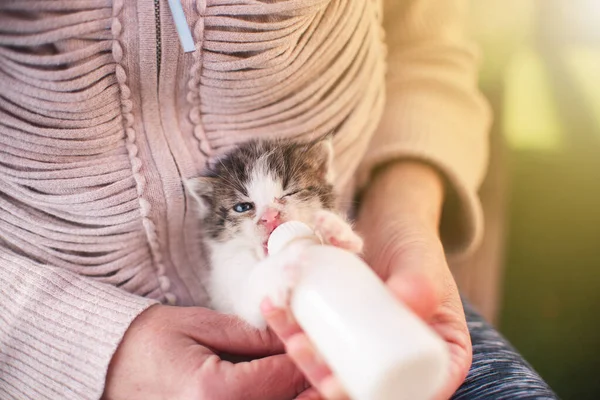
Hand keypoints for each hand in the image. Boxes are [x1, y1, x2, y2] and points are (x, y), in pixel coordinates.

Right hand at [103, 304, 307, 399]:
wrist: (104, 369)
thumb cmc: (146, 342)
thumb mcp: (200, 325)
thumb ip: (252, 336)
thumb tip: (294, 337)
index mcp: (215, 392)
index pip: (286, 376)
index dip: (311, 355)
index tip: (322, 339)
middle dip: (312, 382)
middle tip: (325, 361)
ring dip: (298, 395)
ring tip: (307, 374)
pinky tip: (281, 388)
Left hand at [262, 162, 471, 399]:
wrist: (387, 221)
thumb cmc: (413, 240)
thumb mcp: (422, 260)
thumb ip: (422, 280)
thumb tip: (407, 303)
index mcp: (440, 355)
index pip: (416, 393)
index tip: (337, 388)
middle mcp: (404, 357)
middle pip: (369, 387)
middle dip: (329, 385)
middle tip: (305, 355)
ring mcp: (371, 344)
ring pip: (340, 369)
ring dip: (307, 364)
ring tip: (291, 337)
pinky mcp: (346, 328)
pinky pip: (323, 341)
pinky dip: (297, 334)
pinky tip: (277, 317)